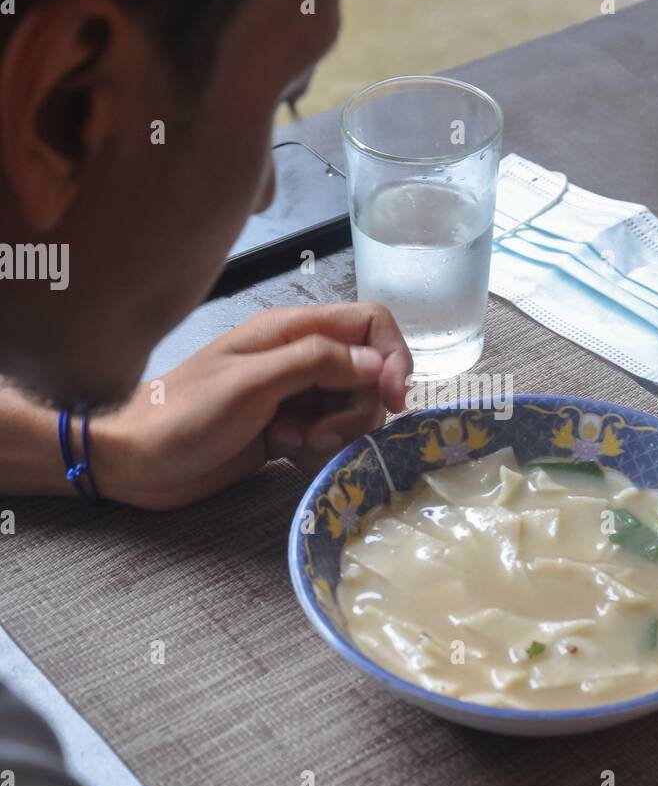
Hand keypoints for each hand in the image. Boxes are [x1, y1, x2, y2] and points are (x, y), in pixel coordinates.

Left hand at [91, 303, 411, 509]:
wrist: (137, 462)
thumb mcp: (253, 383)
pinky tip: (287, 455)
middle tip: (321, 434)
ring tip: (295, 443)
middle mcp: (298, 358)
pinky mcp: (288, 429)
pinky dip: (319, 451)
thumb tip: (378, 362)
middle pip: (368, 374)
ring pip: (352, 410)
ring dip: (337, 433)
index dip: (392, 356)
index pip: (370, 323)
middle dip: (359, 408)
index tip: (392, 398)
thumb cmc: (185, 414)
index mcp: (291, 331)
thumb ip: (317, 363)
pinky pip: (330, 438)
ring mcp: (294, 395)